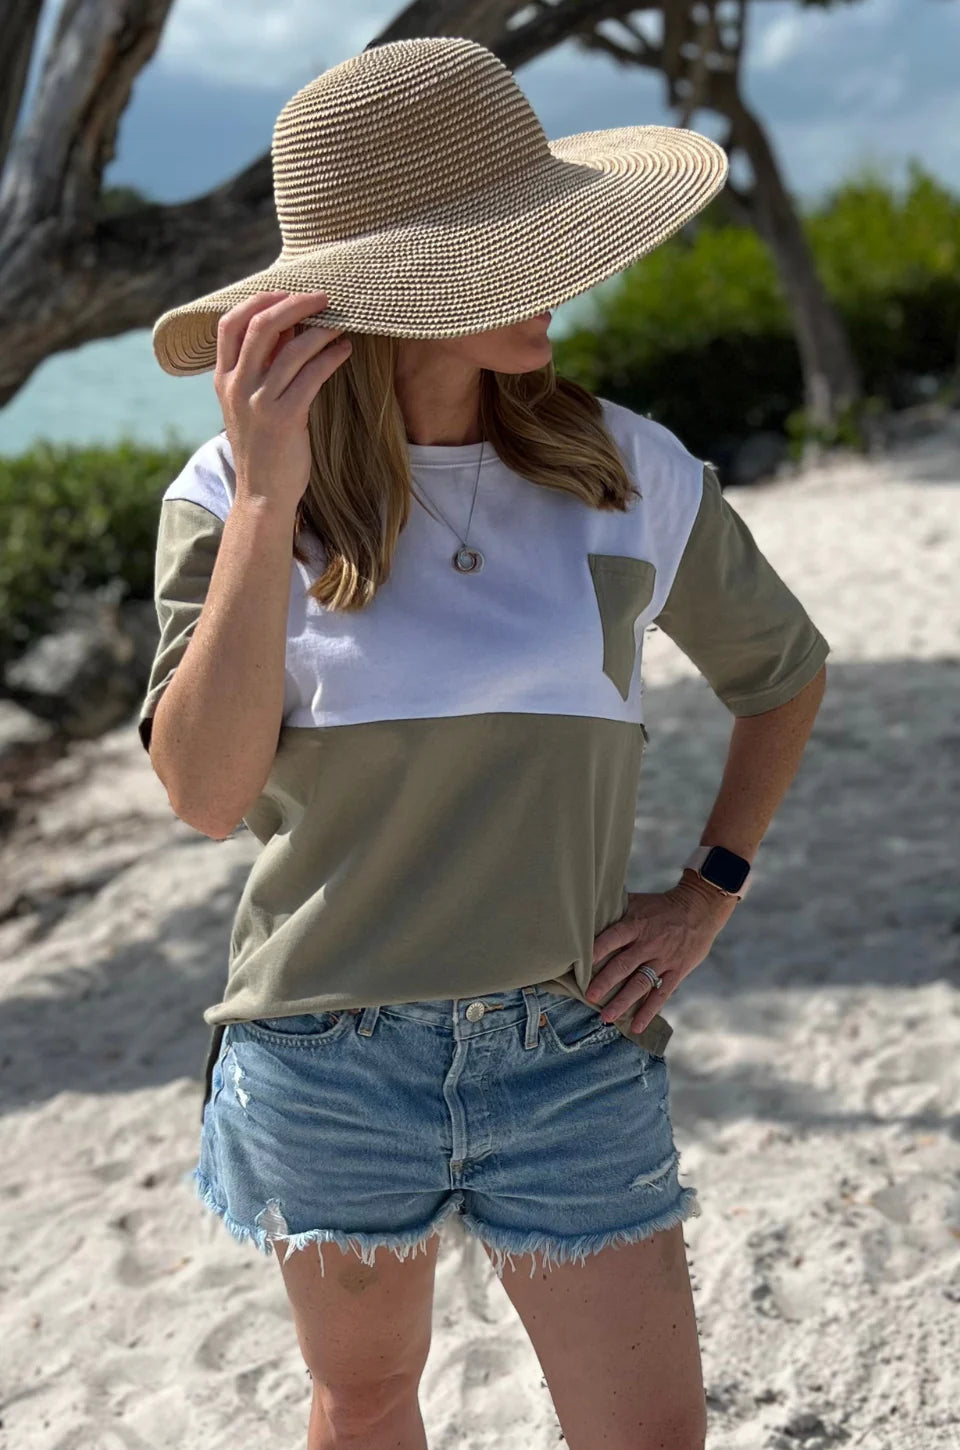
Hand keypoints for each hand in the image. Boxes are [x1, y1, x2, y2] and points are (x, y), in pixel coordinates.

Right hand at [214, 289, 350, 511]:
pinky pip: (312, 375)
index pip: (229, 323)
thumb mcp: (250, 403)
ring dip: (321, 330)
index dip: (259, 300)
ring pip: (292, 349)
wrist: (263, 494)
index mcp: (223, 379)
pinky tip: (344, 351)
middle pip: (261, 325)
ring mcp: (259, 403)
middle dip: (295, 304)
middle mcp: (237, 387)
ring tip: (341, 324)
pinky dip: (331, 357)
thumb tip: (287, 324)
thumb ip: (261, 367)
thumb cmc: (263, 446)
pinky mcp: (285, 419)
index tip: (286, 292)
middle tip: (323, 297)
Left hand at [586, 878, 736, 1035]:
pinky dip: (649, 1012)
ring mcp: (664, 960)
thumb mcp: (638, 903)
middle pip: (624, 965)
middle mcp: (649, 943)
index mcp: (637, 924)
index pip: (614, 937)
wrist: (699, 908)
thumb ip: (616, 912)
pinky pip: (661, 995)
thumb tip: (587, 915)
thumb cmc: (661, 906)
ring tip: (606, 1017)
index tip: (582, 964)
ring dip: (623, 1002)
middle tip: (589, 997)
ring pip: (641, 983)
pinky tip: (636, 1026)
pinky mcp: (677, 972)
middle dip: (605, 982)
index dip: (598, 950)